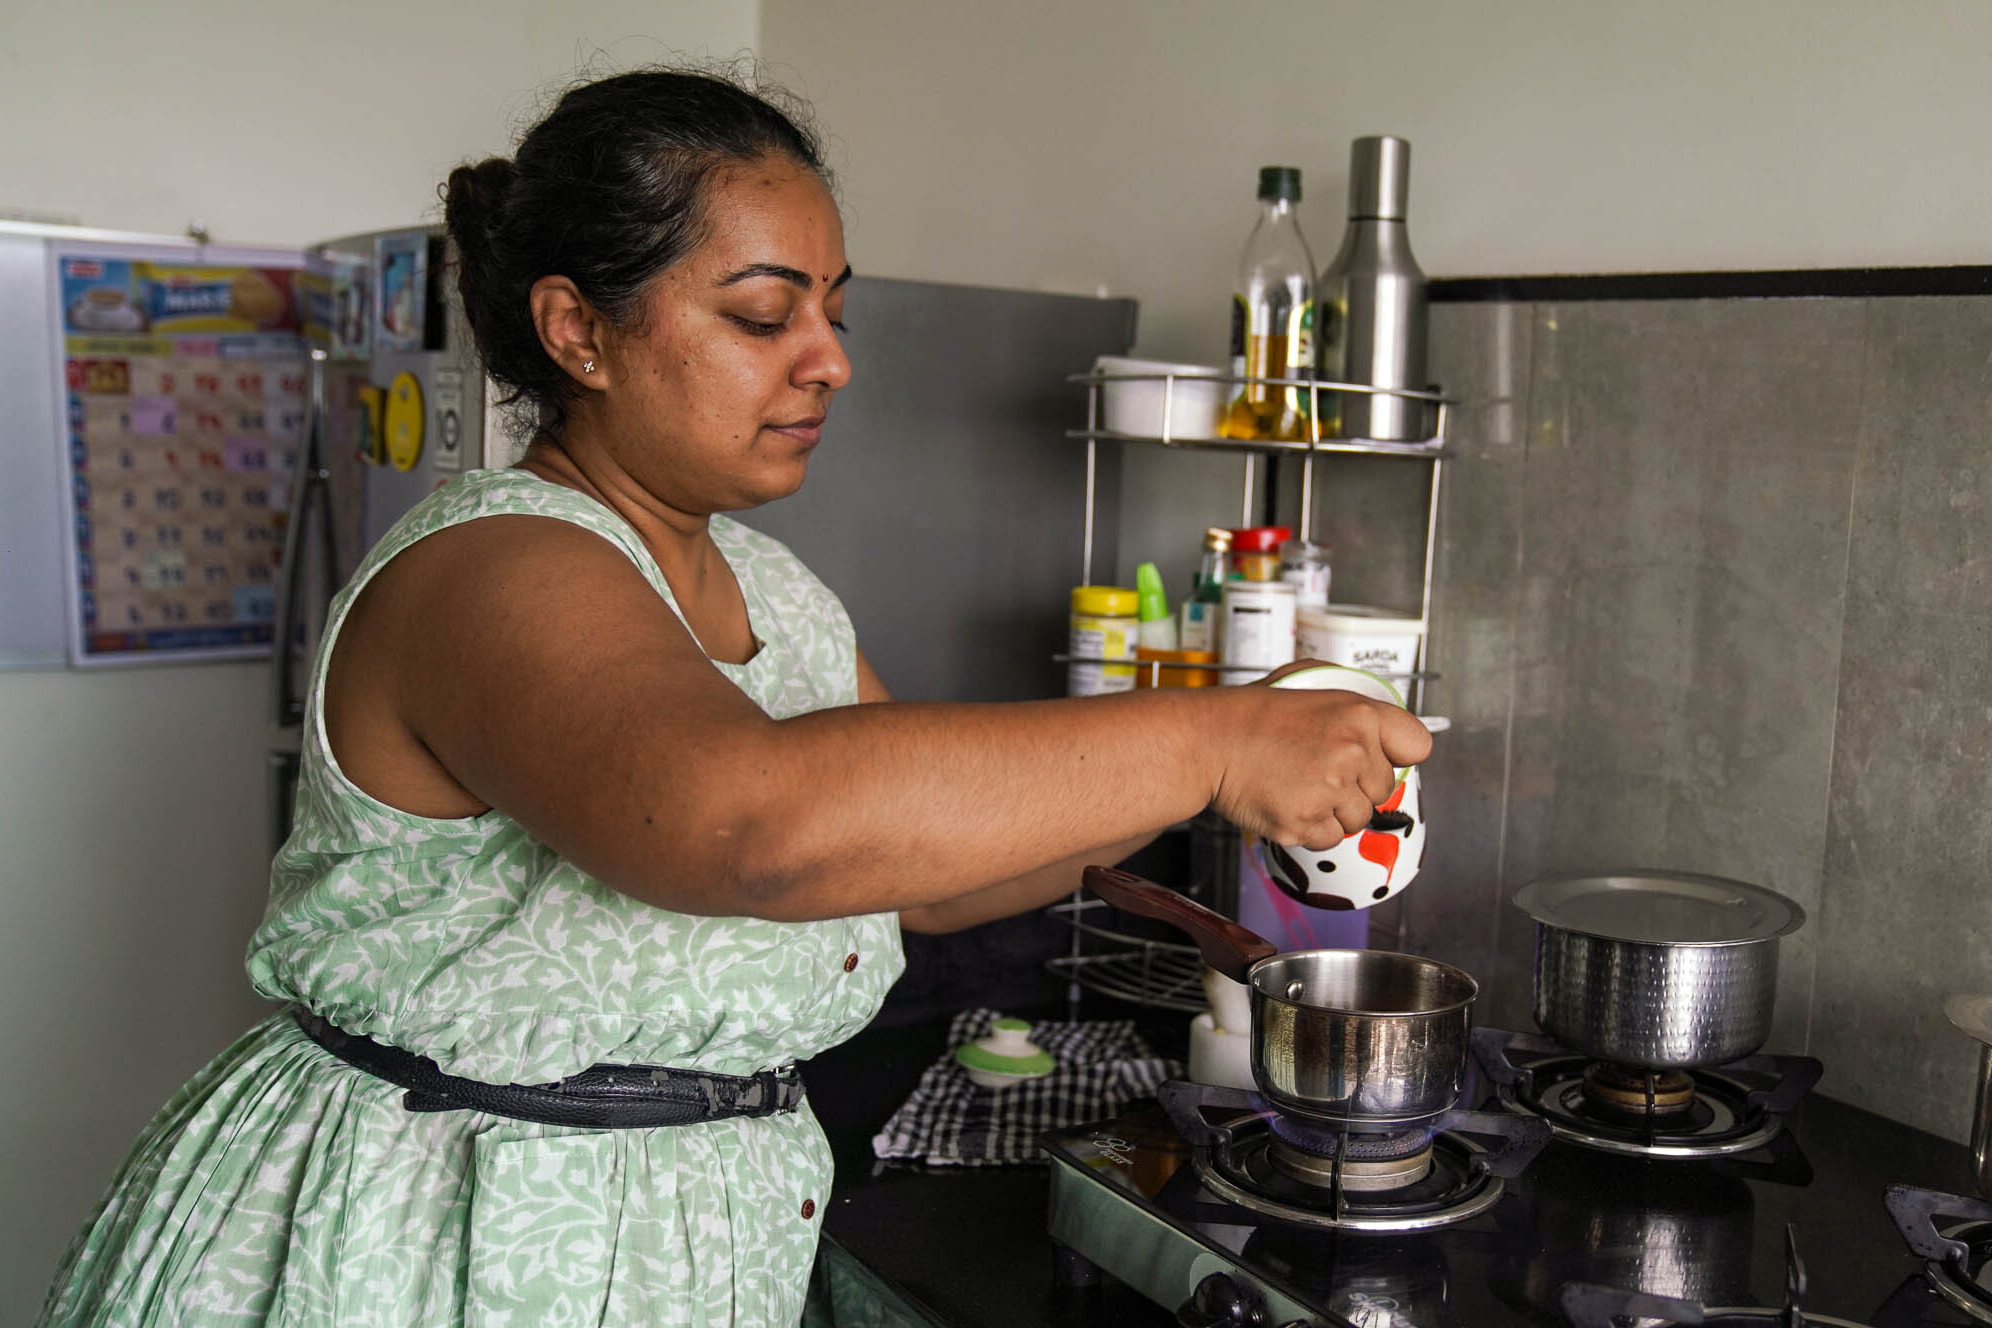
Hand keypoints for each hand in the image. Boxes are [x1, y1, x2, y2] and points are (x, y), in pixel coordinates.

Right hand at [1207, 664, 1433, 849]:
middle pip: (1382, 790)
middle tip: (1316, 769)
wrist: (1206, 741)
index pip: (1416, 745)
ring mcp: (1330, 791)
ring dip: (1332, 810)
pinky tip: (1287, 801)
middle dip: (1355, 785)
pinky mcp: (1306, 823)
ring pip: (1356, 819)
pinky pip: (1328, 839)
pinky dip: (1309, 828)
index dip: (1397, 754)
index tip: (1380, 757)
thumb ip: (1350, 700)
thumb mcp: (1307, 680)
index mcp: (1359, 714)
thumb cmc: (1249, 713)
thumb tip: (1380, 723)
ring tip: (1298, 785)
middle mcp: (1352, 753)